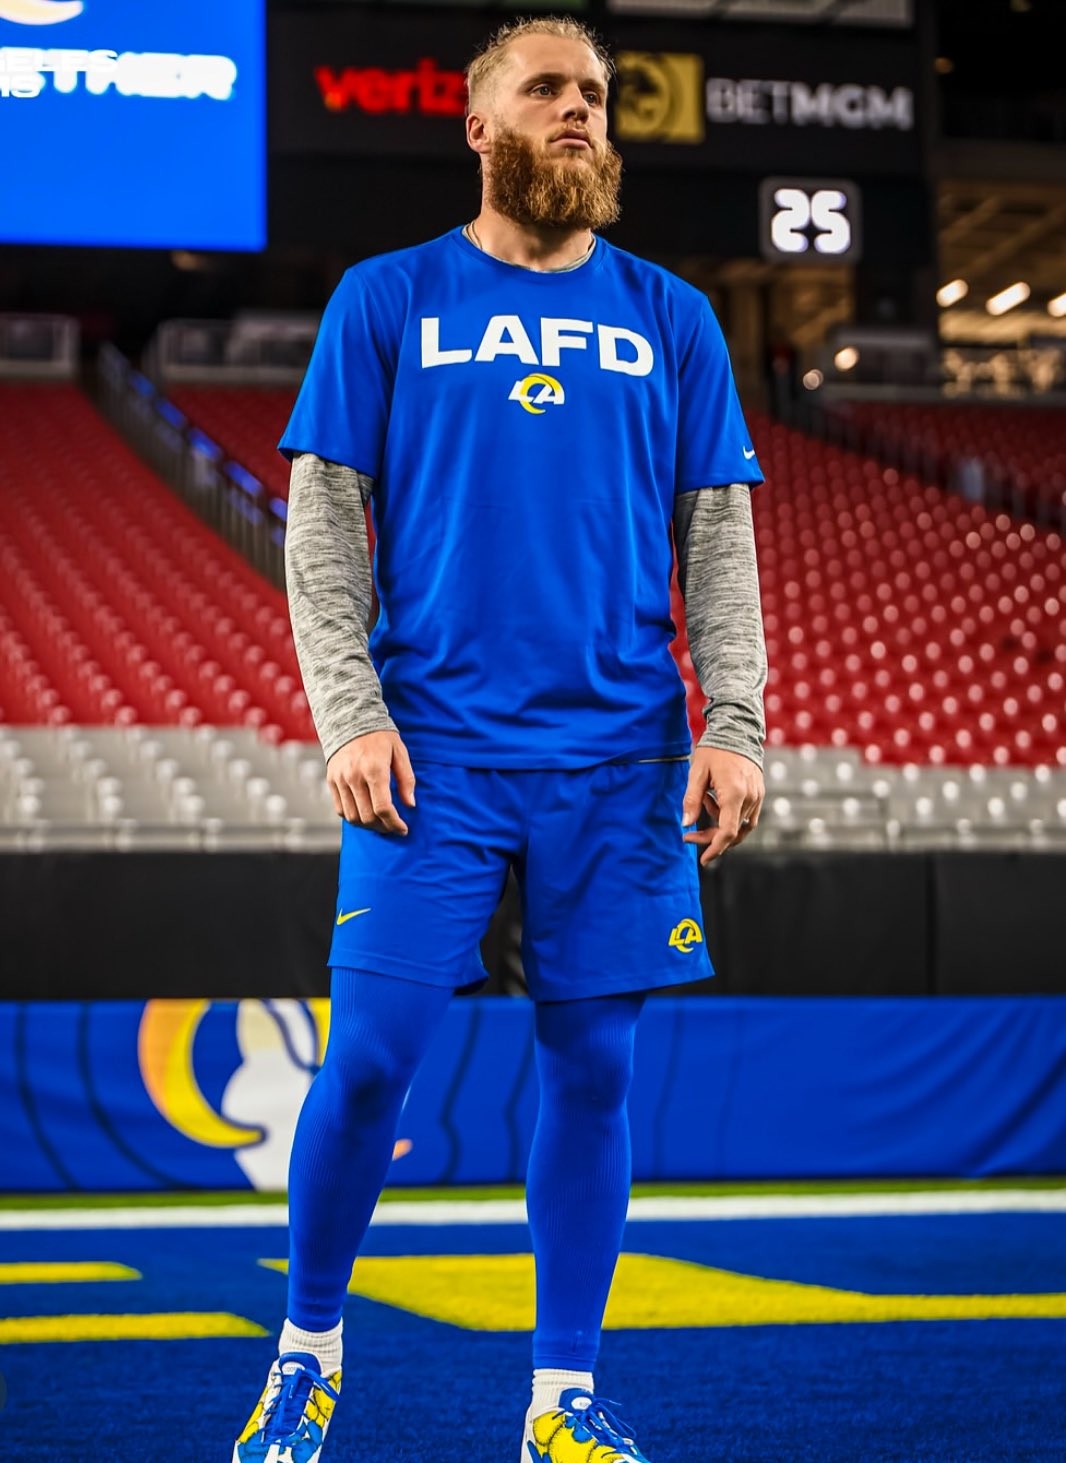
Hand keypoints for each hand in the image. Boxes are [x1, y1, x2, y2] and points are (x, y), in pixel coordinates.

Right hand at [326, 730, 415, 834]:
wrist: (350, 719)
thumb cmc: (380, 736)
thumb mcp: (400, 753)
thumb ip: (406, 779)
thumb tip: (410, 805)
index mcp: (374, 769)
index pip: (383, 808)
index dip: (394, 823)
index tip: (403, 829)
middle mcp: (354, 776)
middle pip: (368, 816)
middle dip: (383, 827)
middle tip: (393, 827)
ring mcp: (340, 780)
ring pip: (353, 817)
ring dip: (368, 826)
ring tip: (380, 824)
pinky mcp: (331, 781)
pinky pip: (340, 809)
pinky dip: (353, 817)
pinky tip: (365, 815)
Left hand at [682, 745, 763, 865]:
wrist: (736, 730)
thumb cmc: (714, 751)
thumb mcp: (697, 774)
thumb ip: (691, 800)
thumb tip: (685, 824)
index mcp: (734, 794)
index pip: (727, 832)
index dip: (715, 849)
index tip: (703, 859)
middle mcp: (750, 798)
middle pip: (732, 832)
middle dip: (710, 837)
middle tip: (688, 835)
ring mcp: (757, 796)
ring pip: (738, 825)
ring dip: (719, 822)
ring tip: (705, 800)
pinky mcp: (759, 793)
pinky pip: (746, 816)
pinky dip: (730, 816)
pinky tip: (715, 800)